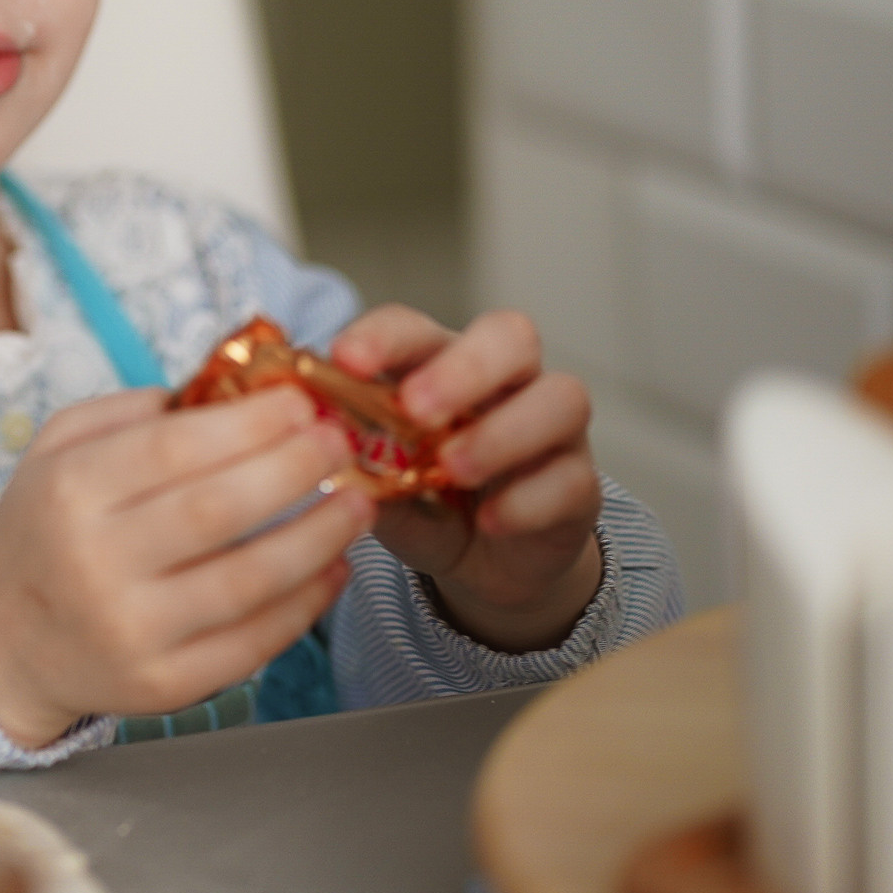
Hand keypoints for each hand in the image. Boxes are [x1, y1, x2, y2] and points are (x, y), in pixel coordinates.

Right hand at [0, 385, 375, 747]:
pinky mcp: (163, 685)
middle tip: (340, 443)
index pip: (174, 447)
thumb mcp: (58, 450)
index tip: (300, 401)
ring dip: (319, 536)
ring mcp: (132, 630)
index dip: (249, 422)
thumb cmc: (43, 531)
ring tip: (357, 504)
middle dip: (296, 468)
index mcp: (70, 491)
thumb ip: (133, 412)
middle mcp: (96, 562)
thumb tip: (231, 388)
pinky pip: (252, 642)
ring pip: (250, 579)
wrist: (2, 643)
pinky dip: (305, 603)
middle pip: (219, 508)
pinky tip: (331, 568)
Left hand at [327, 306, 603, 652]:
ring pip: (559, 398)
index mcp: (440, 366)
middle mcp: (505, 384)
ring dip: (502, 432)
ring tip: (454, 469)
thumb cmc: (426, 503)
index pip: (416, 328)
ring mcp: (553, 432)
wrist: (487, 565)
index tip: (346, 358)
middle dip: (462, 366)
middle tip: (416, 407)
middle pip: (509, 336)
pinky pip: (573, 479)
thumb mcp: (379, 488)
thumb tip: (312, 443)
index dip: (383, 336)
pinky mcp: (581, 487)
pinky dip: (529, 499)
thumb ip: (355, 464)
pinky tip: (490, 521)